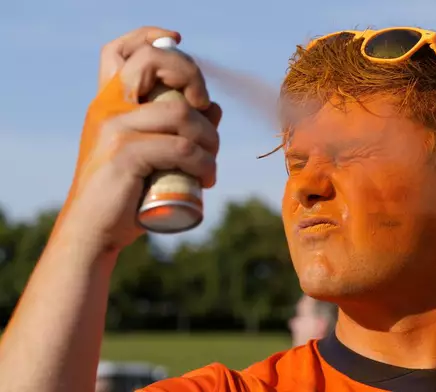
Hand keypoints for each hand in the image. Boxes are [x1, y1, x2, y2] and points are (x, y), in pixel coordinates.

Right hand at [54, 26, 221, 252]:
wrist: (94, 231)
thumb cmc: (126, 193)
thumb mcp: (149, 154)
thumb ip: (174, 129)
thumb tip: (213, 106)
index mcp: (109, 102)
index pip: (120, 51)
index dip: (150, 37)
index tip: (179, 41)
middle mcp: (108, 106)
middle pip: (155, 65)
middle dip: (194, 80)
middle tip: (209, 119)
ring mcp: (114, 128)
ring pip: (181, 115)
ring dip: (210, 141)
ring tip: (211, 167)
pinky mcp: (125, 154)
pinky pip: (181, 148)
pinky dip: (204, 163)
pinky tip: (207, 180)